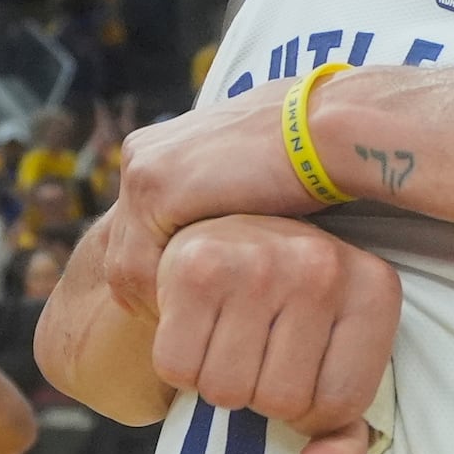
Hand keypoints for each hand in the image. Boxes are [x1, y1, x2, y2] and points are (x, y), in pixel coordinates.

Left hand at [109, 82, 326, 314]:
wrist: (328, 128)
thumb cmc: (312, 160)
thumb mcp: (255, 187)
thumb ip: (228, 210)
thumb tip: (235, 252)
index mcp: (164, 152)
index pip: (140, 235)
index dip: (163, 277)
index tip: (197, 308)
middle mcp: (144, 155)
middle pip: (126, 248)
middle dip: (155, 291)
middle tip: (193, 325)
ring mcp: (144, 168)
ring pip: (126, 263)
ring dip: (160, 299)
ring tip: (200, 324)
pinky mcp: (156, 186)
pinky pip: (138, 265)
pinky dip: (165, 295)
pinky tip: (202, 310)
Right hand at [150, 215, 402, 453]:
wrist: (225, 238)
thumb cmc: (294, 313)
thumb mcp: (337, 366)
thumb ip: (342, 437)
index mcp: (376, 289)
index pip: (339, 406)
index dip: (311, 415)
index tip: (302, 379)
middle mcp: (324, 264)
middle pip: (280, 401)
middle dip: (261, 397)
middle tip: (257, 355)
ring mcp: (259, 260)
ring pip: (225, 390)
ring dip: (219, 384)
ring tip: (229, 340)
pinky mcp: (195, 266)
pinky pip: (176, 366)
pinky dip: (179, 365)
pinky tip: (197, 327)